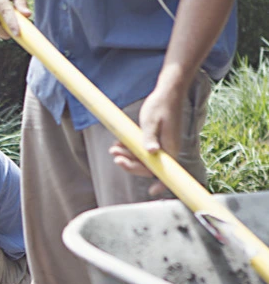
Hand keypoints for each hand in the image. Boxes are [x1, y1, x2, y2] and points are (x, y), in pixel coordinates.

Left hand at [109, 79, 186, 196]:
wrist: (168, 92)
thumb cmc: (161, 105)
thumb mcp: (151, 121)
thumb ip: (149, 138)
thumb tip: (152, 152)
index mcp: (169, 148)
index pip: (165, 171)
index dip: (161, 183)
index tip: (153, 191)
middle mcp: (166, 150)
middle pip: (148, 167)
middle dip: (131, 165)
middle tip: (116, 157)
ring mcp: (161, 146)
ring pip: (142, 159)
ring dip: (127, 156)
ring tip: (113, 149)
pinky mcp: (155, 142)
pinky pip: (142, 151)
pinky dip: (130, 150)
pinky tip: (119, 144)